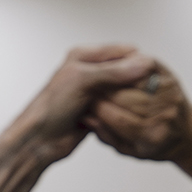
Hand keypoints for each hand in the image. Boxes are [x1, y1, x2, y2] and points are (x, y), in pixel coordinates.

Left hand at [9, 45, 162, 165]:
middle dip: (135, 82)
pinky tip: (130, 116)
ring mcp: (93, 92)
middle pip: (124, 71)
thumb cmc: (50, 108)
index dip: (137, 62)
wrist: (38, 139)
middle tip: (150, 93)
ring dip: (130, 99)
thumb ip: (113, 72)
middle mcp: (90, 72)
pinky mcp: (96, 110)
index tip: (152, 74)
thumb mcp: (83, 81)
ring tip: (142, 106)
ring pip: (122, 91)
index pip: (121, 52)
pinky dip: (123, 112)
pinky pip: (117, 108)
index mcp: (85, 57)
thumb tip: (141, 64)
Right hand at [86, 65, 191, 162]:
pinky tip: (115, 69)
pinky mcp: (171, 78)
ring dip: (111, 76)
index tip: (82, 105)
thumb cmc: (156, 145)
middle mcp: (164, 114)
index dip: (96, 109)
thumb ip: (108, 136)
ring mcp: (169, 94)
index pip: (116, 118)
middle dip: (100, 91)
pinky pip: (143, 66)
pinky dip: (127, 66)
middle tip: (84, 87)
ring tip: (96, 76)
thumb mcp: (129, 151)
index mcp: (152, 136)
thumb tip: (87, 118)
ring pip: (131, 79)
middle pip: (123, 96)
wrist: (189, 135)